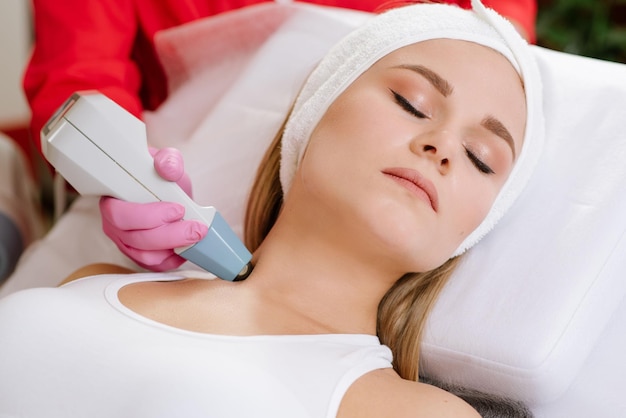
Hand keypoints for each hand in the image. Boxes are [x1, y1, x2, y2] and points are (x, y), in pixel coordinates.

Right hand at [100, 148, 207, 270]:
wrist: (167, 193)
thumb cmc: (160, 178)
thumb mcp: (166, 162)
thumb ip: (168, 161)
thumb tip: (168, 169)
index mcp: (112, 200)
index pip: (121, 215)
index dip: (149, 216)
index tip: (178, 209)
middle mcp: (114, 225)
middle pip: (136, 239)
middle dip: (171, 235)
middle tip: (197, 228)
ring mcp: (125, 243)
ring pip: (145, 256)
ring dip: (175, 247)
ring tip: (196, 235)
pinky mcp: (139, 256)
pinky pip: (154, 267)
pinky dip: (172, 261)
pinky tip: (186, 248)